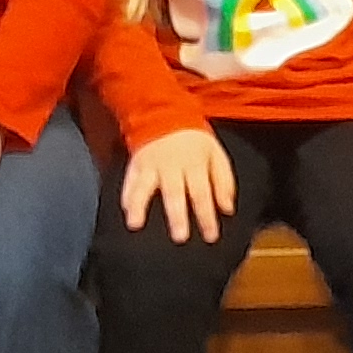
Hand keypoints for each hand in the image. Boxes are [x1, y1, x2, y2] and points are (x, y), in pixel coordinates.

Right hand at [121, 126, 236, 241]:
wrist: (165, 114)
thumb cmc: (194, 142)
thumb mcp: (216, 155)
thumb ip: (224, 182)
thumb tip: (227, 208)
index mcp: (194, 164)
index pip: (202, 193)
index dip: (207, 216)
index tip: (211, 236)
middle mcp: (171, 166)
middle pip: (174, 193)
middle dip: (177, 216)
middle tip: (180, 237)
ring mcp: (150, 165)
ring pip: (144, 187)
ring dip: (140, 206)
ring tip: (135, 224)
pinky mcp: (135, 164)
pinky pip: (129, 181)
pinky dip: (126, 195)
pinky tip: (125, 211)